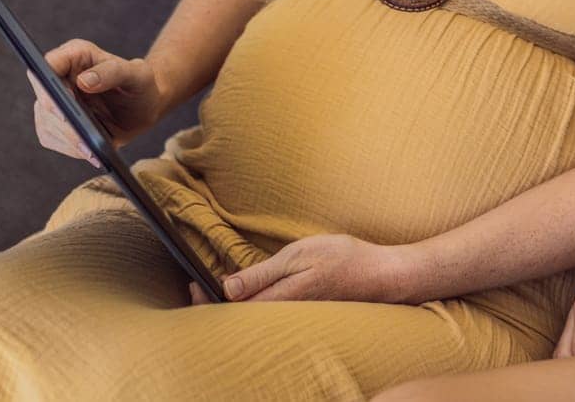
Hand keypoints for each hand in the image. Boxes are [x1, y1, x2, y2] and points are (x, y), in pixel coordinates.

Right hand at [30, 38, 166, 164]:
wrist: (142, 107)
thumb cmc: (139, 84)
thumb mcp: (138, 74)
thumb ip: (113, 72)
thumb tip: (83, 81)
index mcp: (76, 55)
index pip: (48, 64)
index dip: (50, 83)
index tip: (66, 101)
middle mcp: (59, 77)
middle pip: (45, 98)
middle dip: (63, 119)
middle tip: (83, 136)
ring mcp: (53, 101)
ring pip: (47, 121)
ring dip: (68, 137)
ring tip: (92, 148)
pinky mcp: (54, 123)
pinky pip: (52, 138)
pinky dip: (70, 147)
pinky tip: (90, 151)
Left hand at [186, 233, 411, 304]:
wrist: (382, 275)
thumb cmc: (344, 259)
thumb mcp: (300, 255)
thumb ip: (263, 274)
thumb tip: (228, 287)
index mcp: (280, 300)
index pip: (233, 308)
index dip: (208, 300)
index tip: (192, 285)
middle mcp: (284, 315)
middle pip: (240, 318)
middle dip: (214, 305)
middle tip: (194, 288)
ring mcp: (295, 317)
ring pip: (254, 319)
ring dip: (232, 307)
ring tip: (213, 292)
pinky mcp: (304, 314)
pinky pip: (270, 316)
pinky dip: (252, 307)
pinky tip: (247, 297)